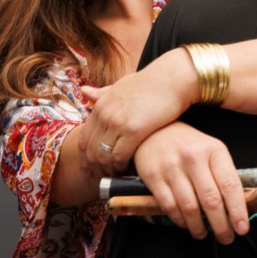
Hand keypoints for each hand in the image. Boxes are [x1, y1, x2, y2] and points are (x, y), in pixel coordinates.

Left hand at [75, 50, 197, 174]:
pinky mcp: (134, 130)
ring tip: (116, 177)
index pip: (84, 137)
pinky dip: (121, 167)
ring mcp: (117, 123)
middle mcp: (104, 115)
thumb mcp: (121, 85)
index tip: (89, 168)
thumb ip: (102, 92)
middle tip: (100, 179)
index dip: (85, 156)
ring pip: (103, 155)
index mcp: (100, 105)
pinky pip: (120, 156)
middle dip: (94, 167)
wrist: (173, 78)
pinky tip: (128, 171)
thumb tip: (84, 92)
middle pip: (90, 149)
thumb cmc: (152, 82)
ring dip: (108, 170)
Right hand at [128, 121, 250, 242]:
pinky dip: (179, 219)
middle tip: (226, 238)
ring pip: (189, 207)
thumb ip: (223, 175)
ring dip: (198, 226)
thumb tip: (237, 208)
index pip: (230, 185)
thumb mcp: (212, 151)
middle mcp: (194, 158)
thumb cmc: (189, 146)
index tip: (242, 228)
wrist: (154, 130)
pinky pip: (169, 205)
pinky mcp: (153, 176)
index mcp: (215, 151)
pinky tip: (185, 224)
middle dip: (221, 225)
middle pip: (211, 200)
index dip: (238, 211)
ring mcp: (172, 167)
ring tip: (203, 234)